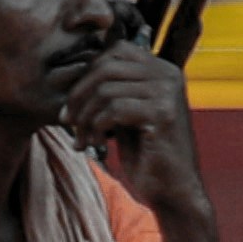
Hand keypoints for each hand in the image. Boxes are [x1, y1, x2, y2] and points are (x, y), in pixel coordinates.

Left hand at [64, 29, 207, 215]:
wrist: (173, 191)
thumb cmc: (147, 155)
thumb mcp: (126, 114)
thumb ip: (112, 90)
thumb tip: (73, 69)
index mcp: (162, 70)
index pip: (114, 51)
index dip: (87, 73)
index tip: (73, 103)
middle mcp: (169, 74)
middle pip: (106, 66)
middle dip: (79, 95)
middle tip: (68, 121)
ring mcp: (168, 92)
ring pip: (106, 90)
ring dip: (85, 117)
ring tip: (82, 138)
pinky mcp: (163, 113)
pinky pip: (114, 109)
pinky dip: (97, 127)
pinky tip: (96, 145)